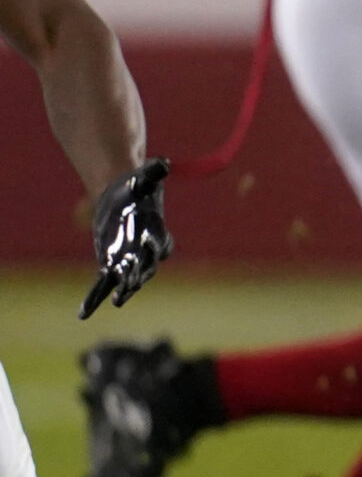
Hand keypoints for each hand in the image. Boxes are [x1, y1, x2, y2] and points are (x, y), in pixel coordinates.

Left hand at [82, 157, 171, 318]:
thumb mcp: (143, 177)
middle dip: (138, 275)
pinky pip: (103, 284)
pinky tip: (83, 313)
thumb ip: (153, 172)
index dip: (157, 247)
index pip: (161, 244)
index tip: (149, 246)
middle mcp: (144, 251)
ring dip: (122, 290)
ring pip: (126, 280)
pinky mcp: (109, 264)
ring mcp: (127, 260)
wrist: (122, 198)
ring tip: (116, 302)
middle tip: (132, 284)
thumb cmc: (135, 187)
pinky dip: (94, 299)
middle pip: (144, 267)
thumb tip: (162, 162)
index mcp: (156, 232)